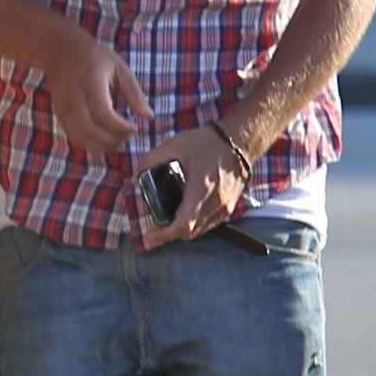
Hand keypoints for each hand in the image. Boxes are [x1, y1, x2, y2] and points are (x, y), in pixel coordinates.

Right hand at [44, 32, 151, 153]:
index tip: (134, 127)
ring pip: (79, 136)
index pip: (103, 114)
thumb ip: (134, 93)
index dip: (120, 128)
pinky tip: (103, 141)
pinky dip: (89, 144)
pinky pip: (72, 135)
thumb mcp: (120, 68)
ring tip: (117, 143)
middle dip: (111, 140)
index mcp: (91, 81)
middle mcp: (73, 96)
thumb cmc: (95, 57)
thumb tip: (149, 117)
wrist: (61, 50)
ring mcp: (63, 106)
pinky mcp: (58, 113)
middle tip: (127, 138)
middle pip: (90, 130)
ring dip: (100, 146)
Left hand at [138, 121, 251, 246]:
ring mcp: (225, 206)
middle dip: (170, 234)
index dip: (164, 234)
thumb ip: (151, 160)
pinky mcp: (230, 206)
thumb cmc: (207, 142)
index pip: (183, 224)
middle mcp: (215, 202)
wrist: (240, 141)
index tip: (149, 234)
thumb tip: (135, 179)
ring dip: (183, 231)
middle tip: (155, 227)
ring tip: (168, 222)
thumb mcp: (175, 145)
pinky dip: (195, 225)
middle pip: (190, 232)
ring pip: (200, 230)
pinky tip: (186, 215)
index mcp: (201, 188)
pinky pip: (210, 224)